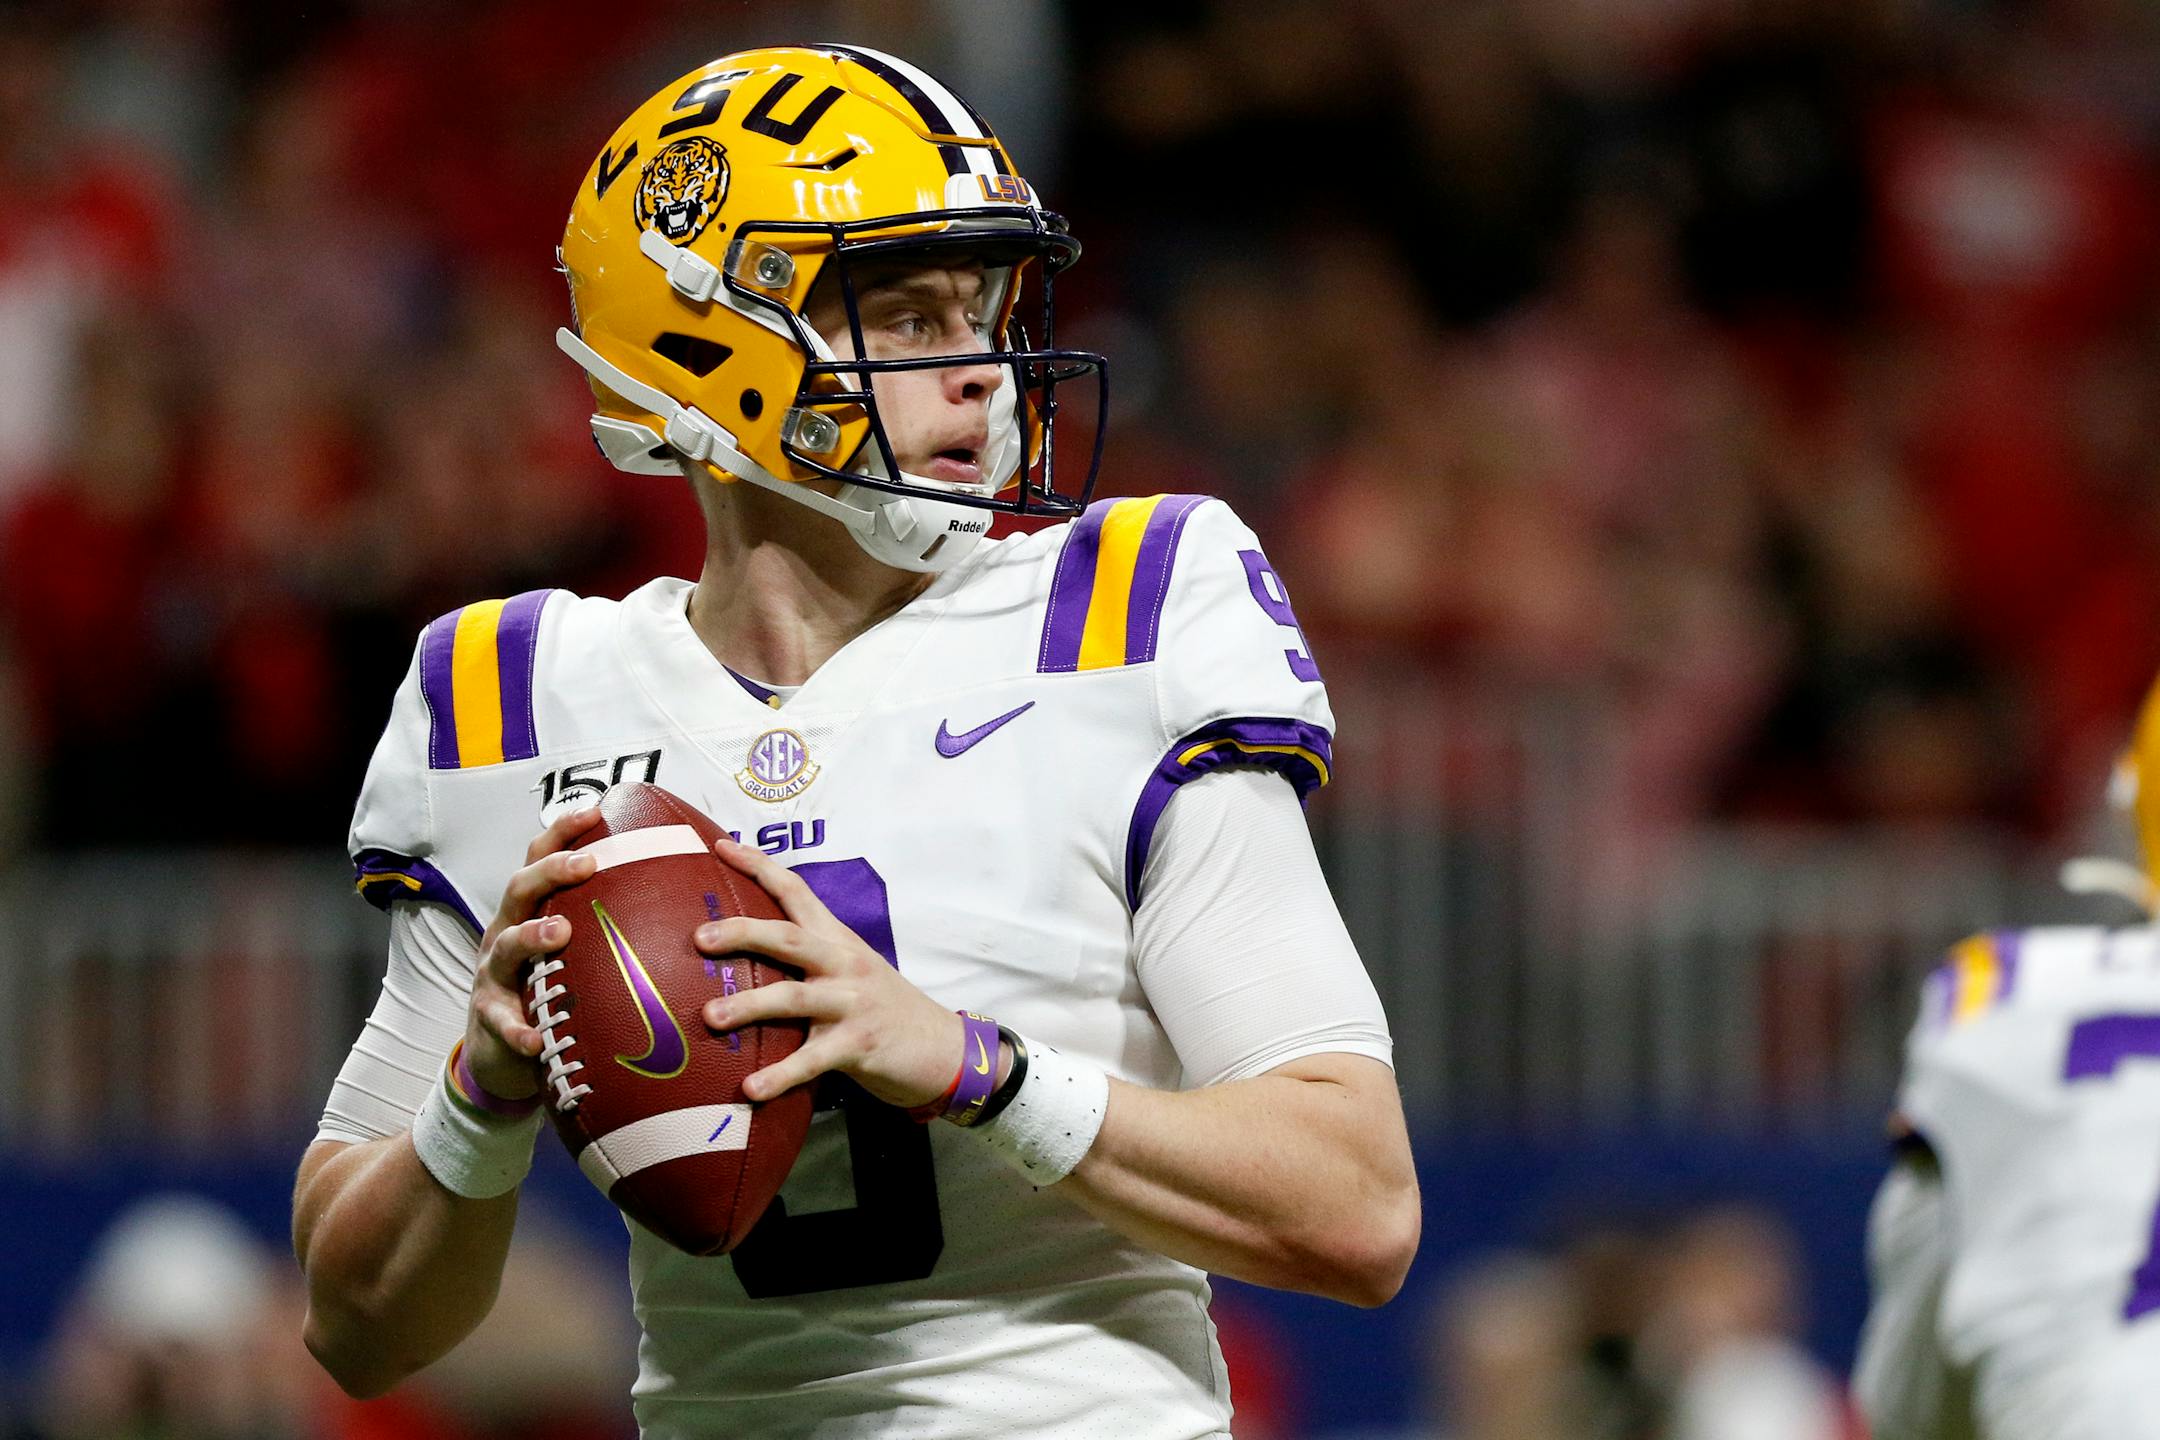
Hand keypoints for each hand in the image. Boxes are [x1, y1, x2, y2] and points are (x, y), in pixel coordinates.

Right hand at [464, 805, 603, 1100]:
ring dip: (532, 936)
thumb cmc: (548, 985)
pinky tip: (536, 1038)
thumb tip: (677, 892)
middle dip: (551, 871)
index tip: (595, 811)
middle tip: (587, 864)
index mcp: (530, 909)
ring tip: (559, 932)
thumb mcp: (570, 948)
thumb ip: (603, 921)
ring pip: (506, 946)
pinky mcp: (490, 1016)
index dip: (563, 832)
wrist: (502, 1048)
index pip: (540, 858)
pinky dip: (518, 1029)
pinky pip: (502, 1021)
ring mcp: (494, 973)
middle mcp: (506, 931)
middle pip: (520, 888)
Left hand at [695, 837, 965, 1109]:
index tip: (721, 845)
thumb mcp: (852, 971)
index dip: (759, 866)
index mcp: (838, 940)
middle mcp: (845, 963)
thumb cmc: (885, 1010)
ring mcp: (852, 1003)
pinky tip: (750, 1090)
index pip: (796, 892)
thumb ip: (810, 960)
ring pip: (794, 997)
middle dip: (743, 933)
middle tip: (699, 938)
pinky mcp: (858, 1044)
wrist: (944, 1048)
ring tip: (710, 1016)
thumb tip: (747, 958)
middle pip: (789, 938)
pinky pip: (812, 1061)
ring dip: (749, 1006)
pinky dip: (779, 1075)